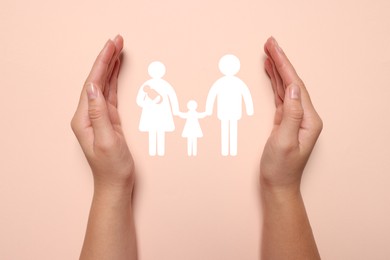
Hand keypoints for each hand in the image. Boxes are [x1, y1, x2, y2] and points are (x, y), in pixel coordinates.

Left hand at [71, 35, 133, 191]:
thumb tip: (94, 87)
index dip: (102, 63)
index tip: (112, 46)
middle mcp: (88, 115)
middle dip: (106, 59)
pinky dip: (113, 80)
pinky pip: (110, 94)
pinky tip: (116, 70)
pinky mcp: (108, 119)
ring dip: (110, 66)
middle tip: (117, 40)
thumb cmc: (112, 167)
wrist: (115, 184)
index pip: (92, 84)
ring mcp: (98, 116)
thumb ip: (99, 113)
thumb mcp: (107, 140)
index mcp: (84, 118)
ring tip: (117, 49)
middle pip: (96, 80)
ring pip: (103, 85)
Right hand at [260, 37, 322, 193]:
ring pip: (287, 88)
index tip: (273, 48)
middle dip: (281, 62)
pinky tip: (271, 75)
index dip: (284, 65)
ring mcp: (296, 118)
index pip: (296, 85)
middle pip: (293, 82)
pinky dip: (275, 84)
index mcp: (308, 119)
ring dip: (278, 70)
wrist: (278, 185)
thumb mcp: (283, 142)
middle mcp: (305, 116)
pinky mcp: (286, 121)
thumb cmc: (280, 168)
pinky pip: (281, 97)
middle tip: (269, 44)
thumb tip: (294, 88)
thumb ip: (291, 114)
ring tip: (268, 54)